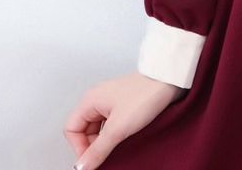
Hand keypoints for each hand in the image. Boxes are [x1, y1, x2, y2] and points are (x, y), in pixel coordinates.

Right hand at [63, 71, 186, 168]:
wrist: (169, 80)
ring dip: (104, 140)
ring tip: (118, 144)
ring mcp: (111, 101)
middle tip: (107, 154)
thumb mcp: (118, 128)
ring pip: (97, 128)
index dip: (79, 147)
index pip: (71, 129)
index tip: (93, 159)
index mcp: (90, 100)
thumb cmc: (145, 96)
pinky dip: (114, 134)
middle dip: (92, 145)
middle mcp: (97, 98)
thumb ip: (97, 150)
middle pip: (83, 129)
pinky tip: (125, 138)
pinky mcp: (123, 104)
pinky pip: (110, 124)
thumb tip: (82, 167)